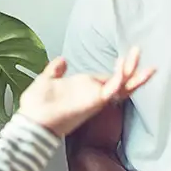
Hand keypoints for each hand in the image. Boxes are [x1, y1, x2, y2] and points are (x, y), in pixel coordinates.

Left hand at [18, 47, 153, 136]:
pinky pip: (111, 90)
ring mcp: (95, 98)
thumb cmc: (37, 105)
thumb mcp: (46, 80)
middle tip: (138, 51)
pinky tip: (122, 65)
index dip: (120, 69)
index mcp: (85, 88)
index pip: (109, 78)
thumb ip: (55, 70)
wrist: (31, 120)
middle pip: (121, 83)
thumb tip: (62, 60)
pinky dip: (119, 78)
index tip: (127, 56)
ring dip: (131, 70)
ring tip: (137, 53)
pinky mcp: (94, 102)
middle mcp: (93, 94)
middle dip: (133, 68)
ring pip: (121, 86)